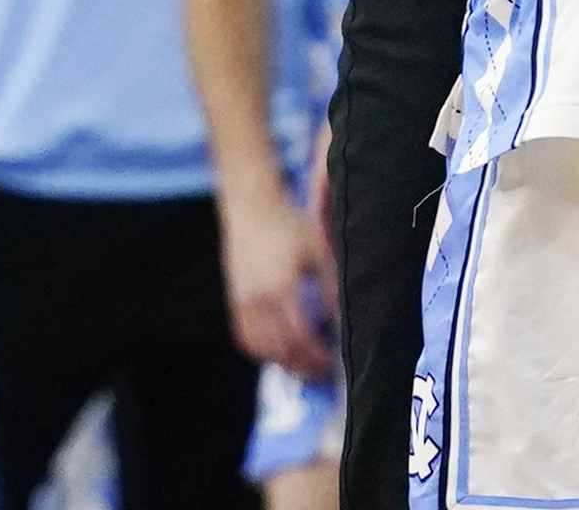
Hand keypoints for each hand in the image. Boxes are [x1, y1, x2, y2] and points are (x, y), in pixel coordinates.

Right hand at [217, 178, 338, 378]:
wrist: (251, 206)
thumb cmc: (287, 225)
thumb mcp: (318, 253)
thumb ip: (331, 289)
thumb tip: (345, 321)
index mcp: (281, 290)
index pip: (301, 339)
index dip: (318, 357)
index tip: (334, 364)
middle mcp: (258, 302)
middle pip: (281, 350)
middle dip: (303, 367)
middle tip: (322, 372)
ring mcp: (241, 303)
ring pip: (261, 349)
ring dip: (283, 362)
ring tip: (303, 365)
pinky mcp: (233, 301)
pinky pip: (245, 338)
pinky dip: (263, 351)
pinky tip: (279, 350)